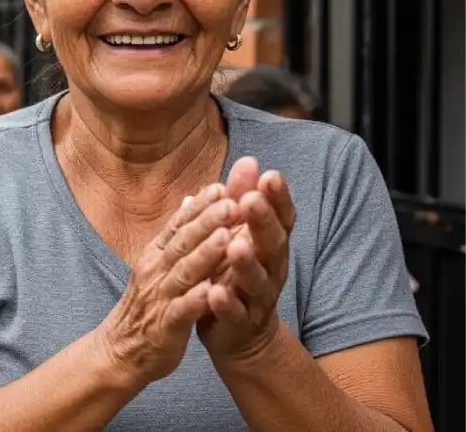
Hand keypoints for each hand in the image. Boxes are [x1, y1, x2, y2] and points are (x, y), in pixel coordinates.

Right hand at [96, 184, 237, 385]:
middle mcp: (156, 270)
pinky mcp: (164, 326)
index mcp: (157, 254)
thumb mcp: (159, 265)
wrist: (123, 350)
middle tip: (231, 202)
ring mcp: (159, 297)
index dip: (200, 206)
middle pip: (183, 242)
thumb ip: (178, 234)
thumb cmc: (148, 305)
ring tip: (226, 237)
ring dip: (205, 254)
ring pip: (184, 272)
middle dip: (207, 222)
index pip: (178, 224)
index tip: (222, 186)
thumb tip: (192, 199)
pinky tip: (211, 291)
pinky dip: (195, 300)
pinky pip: (181, 311)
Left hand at [198, 157, 294, 363]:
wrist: (240, 335)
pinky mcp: (240, 322)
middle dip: (262, 221)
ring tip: (236, 245)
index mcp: (269, 244)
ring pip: (257, 279)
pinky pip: (235, 312)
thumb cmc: (238, 273)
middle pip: (273, 244)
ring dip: (247, 262)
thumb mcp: (241, 232)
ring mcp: (257, 297)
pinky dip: (226, 302)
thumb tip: (248, 160)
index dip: (278, 198)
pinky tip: (215, 292)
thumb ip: (242, 199)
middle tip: (252, 200)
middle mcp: (271, 269)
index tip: (271, 174)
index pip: (281, 217)